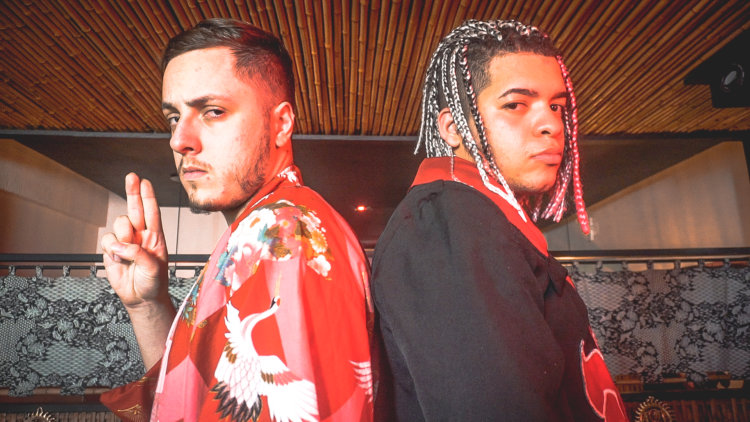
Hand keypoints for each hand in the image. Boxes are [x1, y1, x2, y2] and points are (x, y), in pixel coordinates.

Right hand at [101, 173, 169, 308]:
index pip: (152, 212)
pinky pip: (106, 240)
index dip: (148, 196)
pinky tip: (118, 258)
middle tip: (131, 176)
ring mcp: (125, 242)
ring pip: (119, 224)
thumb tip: (122, 245)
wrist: (142, 299)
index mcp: (155, 237)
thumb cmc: (154, 283)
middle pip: (135, 208)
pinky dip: (111, 248)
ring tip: (127, 252)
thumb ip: (140, 254)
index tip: (146, 182)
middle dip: (133, 191)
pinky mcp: (111, 250)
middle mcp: (140, 236)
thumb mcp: (154, 268)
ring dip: (123, 235)